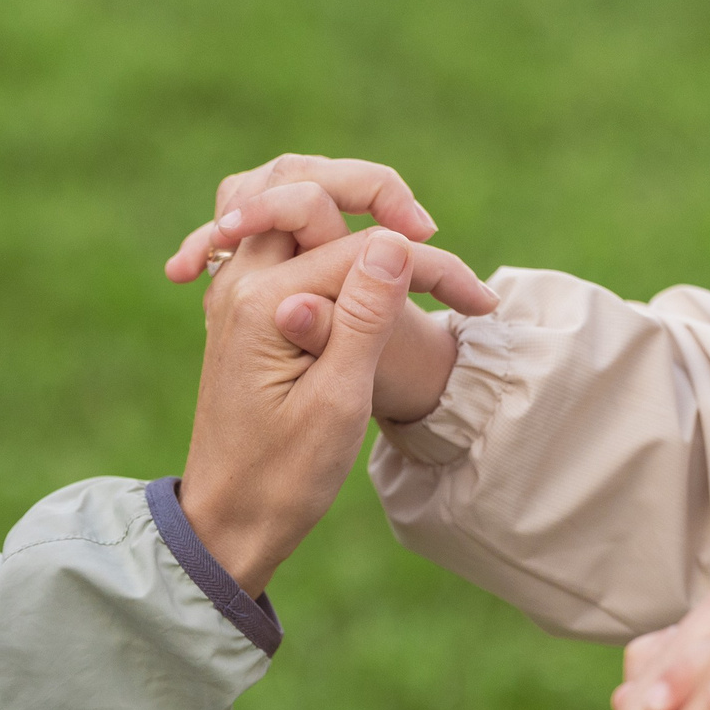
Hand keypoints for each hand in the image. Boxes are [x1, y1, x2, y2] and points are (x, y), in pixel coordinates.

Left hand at [180, 223, 493, 592]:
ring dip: (339, 199)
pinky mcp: (241, 304)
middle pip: (306, 190)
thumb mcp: (338, 403)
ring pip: (281, 198)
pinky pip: (271, 232)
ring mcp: (233, 289)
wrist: (229, 519)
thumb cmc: (286, 476)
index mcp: (263, 303)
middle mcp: (239, 282)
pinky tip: (349, 250)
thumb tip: (391, 242)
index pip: (360, 247)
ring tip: (397, 231)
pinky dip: (312, 225)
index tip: (480, 304)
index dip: (428, 266)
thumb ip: (364, 317)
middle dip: (375, 195)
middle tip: (429, 232)